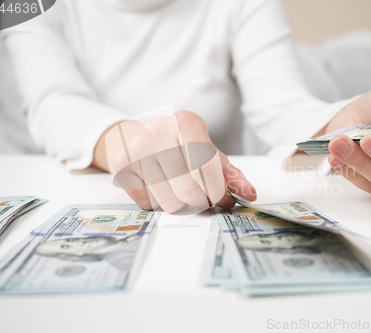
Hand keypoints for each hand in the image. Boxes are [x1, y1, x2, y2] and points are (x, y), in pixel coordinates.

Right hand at [92, 111, 255, 211]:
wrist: (139, 137)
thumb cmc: (181, 147)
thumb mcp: (208, 152)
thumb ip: (230, 173)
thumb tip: (249, 193)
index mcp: (186, 122)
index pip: (206, 166)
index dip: (218, 190)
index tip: (223, 199)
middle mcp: (158, 131)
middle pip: (188, 190)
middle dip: (202, 203)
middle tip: (204, 200)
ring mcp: (137, 148)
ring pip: (169, 202)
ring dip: (182, 207)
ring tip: (182, 194)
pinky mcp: (122, 166)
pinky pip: (149, 204)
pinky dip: (160, 205)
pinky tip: (161, 189)